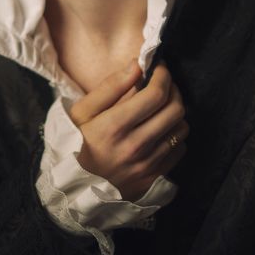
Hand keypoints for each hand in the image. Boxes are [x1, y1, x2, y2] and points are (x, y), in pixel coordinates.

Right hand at [69, 60, 188, 201]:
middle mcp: (134, 146)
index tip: (158, 68)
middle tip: (162, 85)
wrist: (73, 189)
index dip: (163, 75)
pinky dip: (174, 135)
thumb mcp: (81, 112)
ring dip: (175, 112)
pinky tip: (159, 131)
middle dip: (173, 90)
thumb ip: (110, 87)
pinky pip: (179, 149)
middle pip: (175, 109)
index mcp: (114, 126)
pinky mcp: (154, 178)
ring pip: (181, 128)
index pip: (156, 94)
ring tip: (161, 108)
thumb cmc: (75, 144)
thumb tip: (137, 65)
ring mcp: (147, 165)